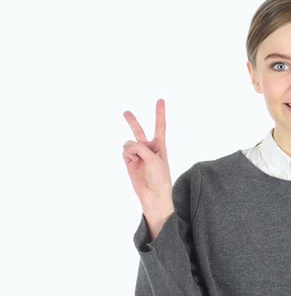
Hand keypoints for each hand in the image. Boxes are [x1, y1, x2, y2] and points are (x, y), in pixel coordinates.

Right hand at [122, 99, 173, 238]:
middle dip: (132, 121)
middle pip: (139, 131)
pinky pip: (125, 151)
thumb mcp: (154, 159)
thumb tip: (127, 145)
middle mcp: (148, 148)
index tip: (160, 100)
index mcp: (160, 145)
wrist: (153, 195)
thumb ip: (141, 148)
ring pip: (129, 143)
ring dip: (132, 149)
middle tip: (125, 112)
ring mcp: (138, 154)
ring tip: (138, 160)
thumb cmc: (159, 177)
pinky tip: (132, 162)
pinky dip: (128, 155)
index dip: (160, 113)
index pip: (160, 126)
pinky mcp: (129, 161)